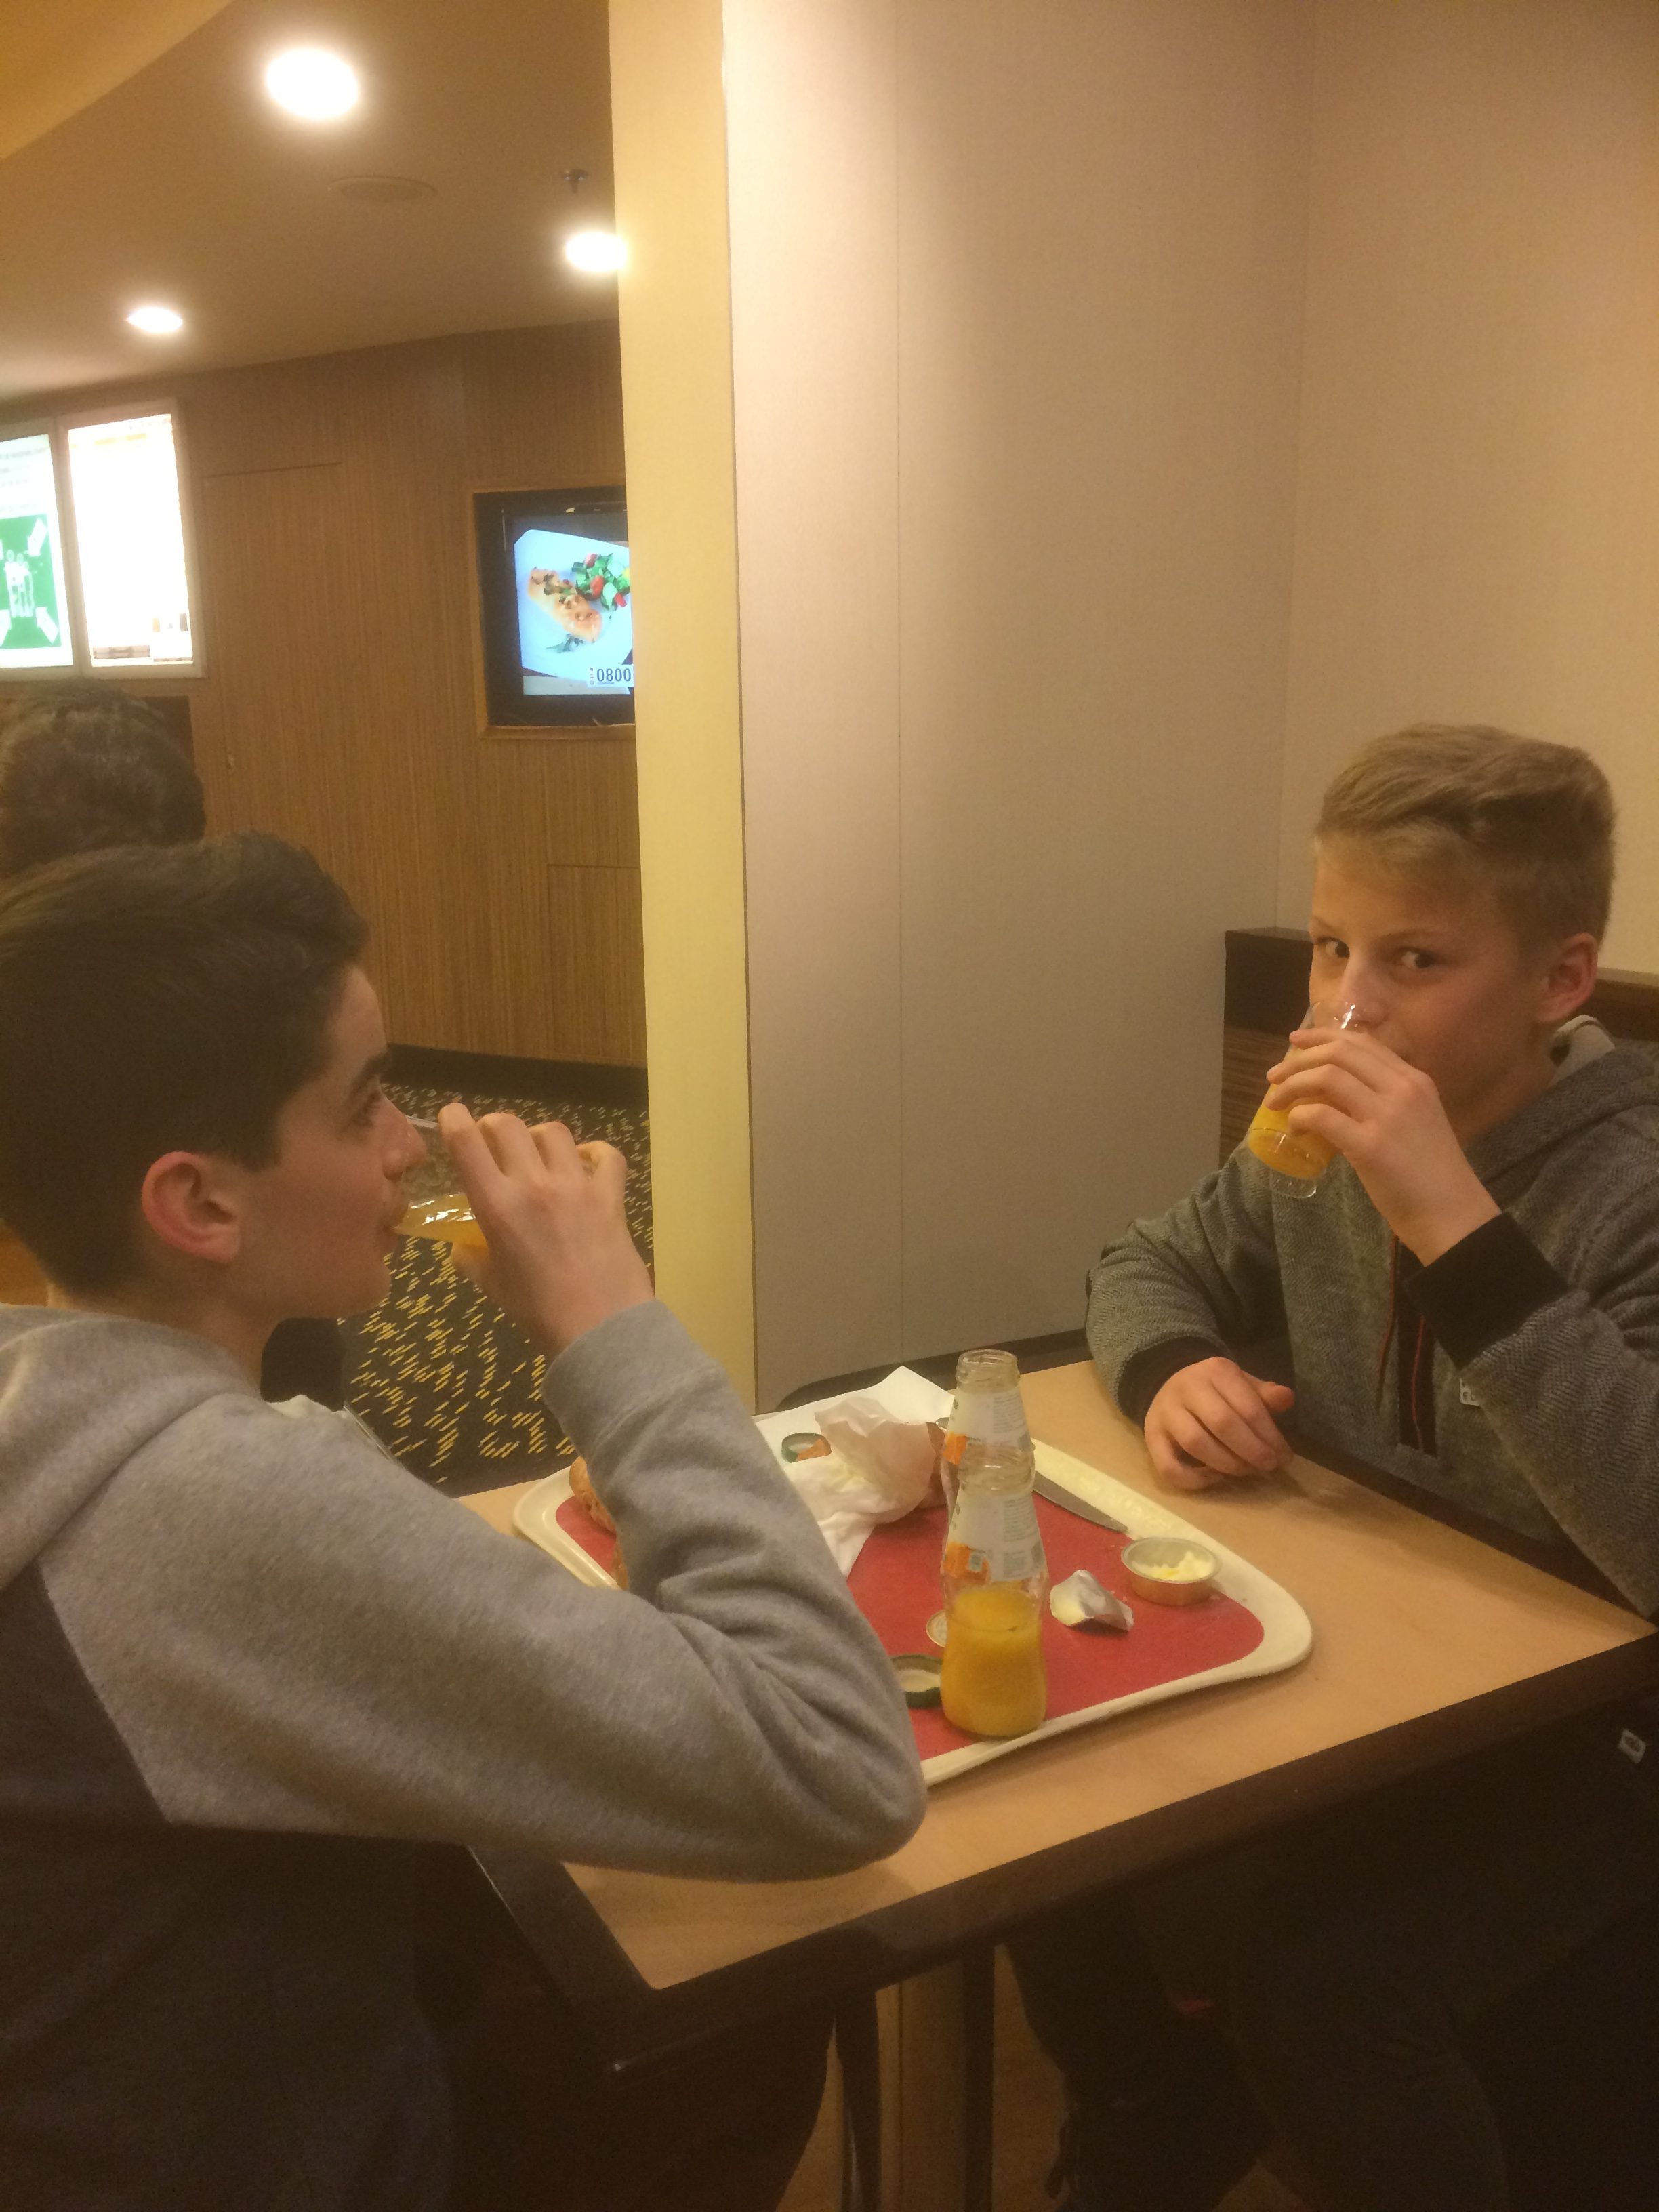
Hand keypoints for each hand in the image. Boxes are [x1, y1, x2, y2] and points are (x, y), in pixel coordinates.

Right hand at [436, 1104, 653, 1356]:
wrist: (599, 1327)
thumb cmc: (538, 1311)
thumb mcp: (493, 1286)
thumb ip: (472, 1259)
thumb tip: (463, 1245)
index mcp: (497, 1205)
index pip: (466, 1142)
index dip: (454, 1119)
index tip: (453, 1116)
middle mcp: (534, 1184)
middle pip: (508, 1125)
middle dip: (494, 1125)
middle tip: (494, 1140)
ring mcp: (576, 1185)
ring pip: (554, 1132)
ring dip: (539, 1136)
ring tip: (538, 1152)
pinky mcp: (611, 1195)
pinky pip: (607, 1155)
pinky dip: (596, 1152)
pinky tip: (588, 1162)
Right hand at [1144, 1357, 1295, 1488]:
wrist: (1167, 1383)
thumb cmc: (1215, 1391)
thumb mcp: (1241, 1384)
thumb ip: (1264, 1394)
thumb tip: (1287, 1398)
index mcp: (1216, 1371)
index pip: (1248, 1406)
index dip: (1270, 1436)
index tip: (1284, 1457)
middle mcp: (1187, 1387)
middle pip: (1223, 1423)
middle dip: (1251, 1451)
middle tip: (1268, 1467)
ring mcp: (1166, 1412)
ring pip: (1196, 1443)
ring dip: (1227, 1465)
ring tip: (1245, 1472)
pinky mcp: (1150, 1436)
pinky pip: (1168, 1466)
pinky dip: (1193, 1479)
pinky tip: (1215, 1479)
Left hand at [1267, 1025, 1498, 1261]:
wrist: (1452, 1215)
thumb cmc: (1431, 1175)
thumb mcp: (1415, 1122)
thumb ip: (1384, 1103)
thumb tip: (1335, 1098)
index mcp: (1414, 1080)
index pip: (1362, 1042)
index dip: (1322, 1037)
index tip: (1295, 1043)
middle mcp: (1403, 1089)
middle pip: (1339, 1053)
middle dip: (1298, 1060)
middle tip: (1274, 1076)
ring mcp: (1387, 1115)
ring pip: (1326, 1077)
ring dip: (1292, 1086)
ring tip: (1275, 1103)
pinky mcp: (1371, 1146)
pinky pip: (1321, 1116)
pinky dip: (1299, 1118)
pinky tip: (1295, 1130)